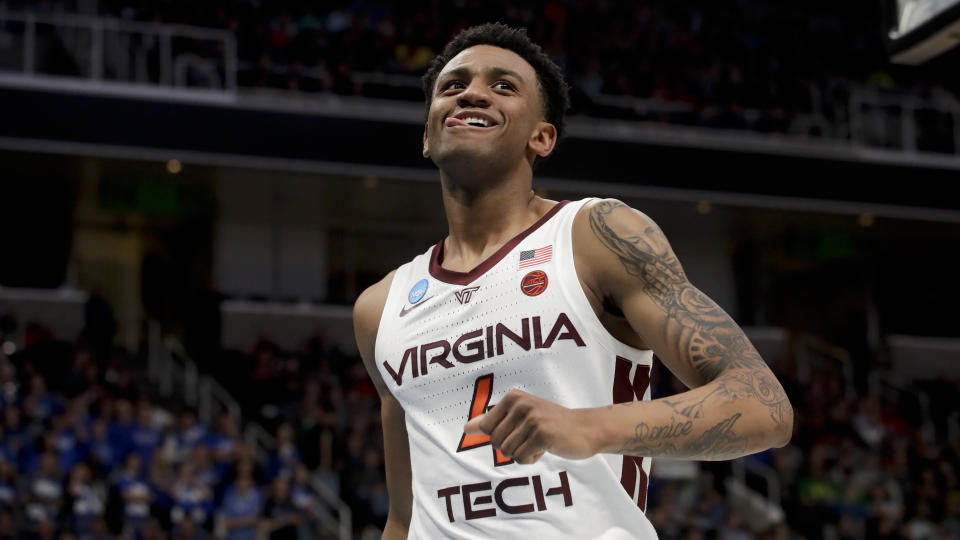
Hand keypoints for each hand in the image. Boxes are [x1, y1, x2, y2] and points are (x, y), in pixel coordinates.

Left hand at [463, 389, 598, 463]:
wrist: (584, 429)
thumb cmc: (550, 424)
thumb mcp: (520, 417)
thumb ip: (493, 421)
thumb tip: (466, 428)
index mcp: (513, 397)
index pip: (487, 428)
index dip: (500, 437)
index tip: (519, 430)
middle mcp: (521, 404)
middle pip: (496, 441)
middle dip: (511, 448)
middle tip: (531, 438)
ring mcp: (532, 418)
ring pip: (508, 452)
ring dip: (522, 454)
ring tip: (538, 443)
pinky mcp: (543, 435)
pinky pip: (521, 458)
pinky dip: (530, 460)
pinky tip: (544, 449)